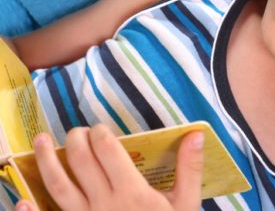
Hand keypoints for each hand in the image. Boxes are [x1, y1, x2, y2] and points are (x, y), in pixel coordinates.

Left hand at [15, 124, 204, 210]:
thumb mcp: (187, 204)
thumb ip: (190, 168)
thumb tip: (196, 134)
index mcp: (132, 192)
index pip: (107, 150)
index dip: (100, 133)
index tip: (101, 128)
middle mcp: (104, 203)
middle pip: (81, 161)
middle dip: (76, 139)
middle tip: (78, 131)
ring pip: (59, 186)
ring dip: (47, 161)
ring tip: (40, 140)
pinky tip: (20, 201)